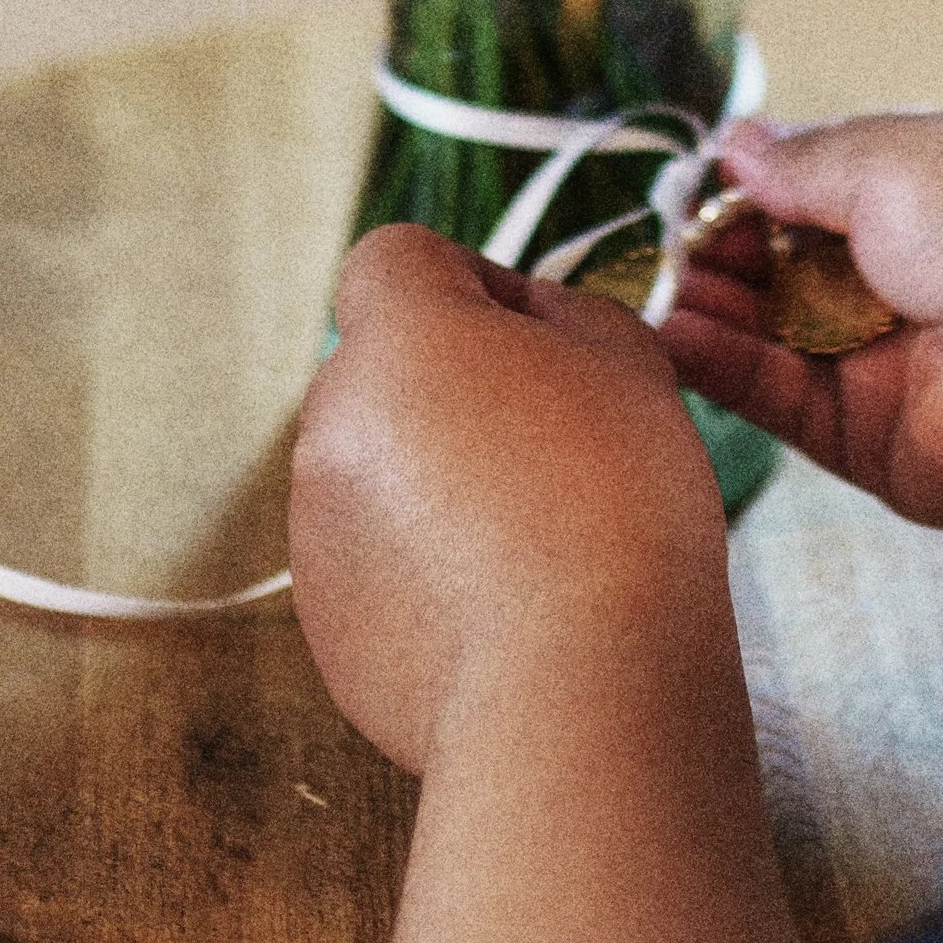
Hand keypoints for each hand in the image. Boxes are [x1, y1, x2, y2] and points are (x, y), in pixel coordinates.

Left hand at [290, 225, 723, 773]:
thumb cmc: (617, 505)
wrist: (581, 683)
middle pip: (384, 371)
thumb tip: (526, 318)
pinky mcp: (326, 622)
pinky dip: (425, 570)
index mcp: (398, 339)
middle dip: (454, 390)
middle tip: (551, 446)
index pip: (394, 259)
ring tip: (536, 542)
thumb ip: (563, 311)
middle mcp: (331, 424)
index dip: (464, 281)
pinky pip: (375, 564)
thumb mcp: (627, 359)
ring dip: (437, 482)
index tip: (530, 335)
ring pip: (377, 471)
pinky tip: (504, 605)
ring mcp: (316, 529)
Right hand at [659, 109, 942, 536]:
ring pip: (772, 331)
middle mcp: (914, 275)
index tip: (695, 183)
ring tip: (643, 287)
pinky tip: (661, 334)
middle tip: (659, 241)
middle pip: (789, 263)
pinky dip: (716, 366)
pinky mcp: (866, 435)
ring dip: (707, 307)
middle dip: (721, 249)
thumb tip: (734, 144)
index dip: (760, 184)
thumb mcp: (895, 157)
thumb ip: (805, 161)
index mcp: (940, 190)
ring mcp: (888, 358)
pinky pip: (775, 396)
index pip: (827, 184)